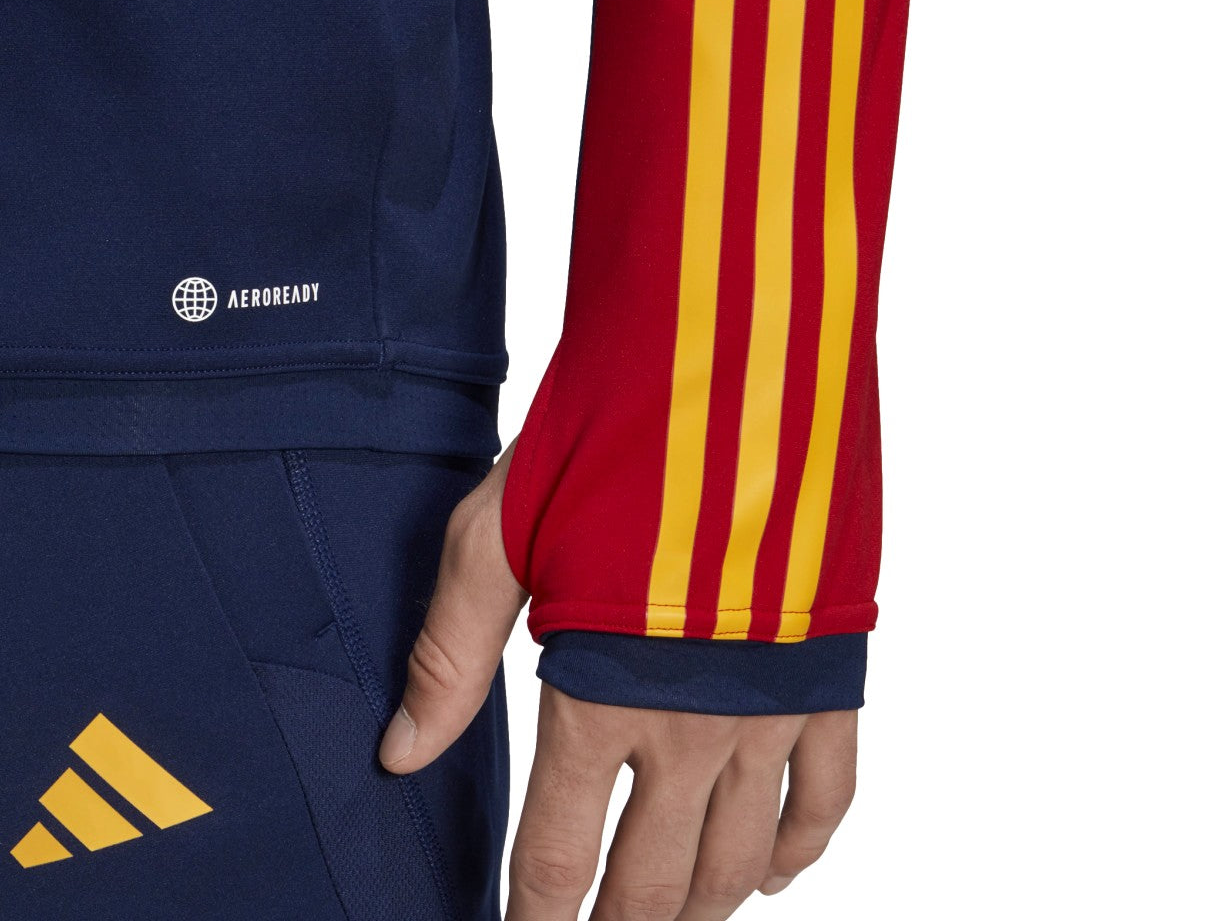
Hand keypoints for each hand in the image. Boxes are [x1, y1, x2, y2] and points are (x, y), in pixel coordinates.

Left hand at [379, 442, 858, 918]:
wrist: (732, 365)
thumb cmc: (603, 437)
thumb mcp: (497, 534)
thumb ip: (451, 654)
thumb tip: (400, 756)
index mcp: (599, 698)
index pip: (559, 858)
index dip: (534, 917)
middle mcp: (691, 725)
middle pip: (654, 884)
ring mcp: (772, 704)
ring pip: (739, 860)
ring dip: (698, 908)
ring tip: (664, 920)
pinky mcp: (830, 669)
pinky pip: (828, 794)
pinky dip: (798, 849)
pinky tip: (766, 873)